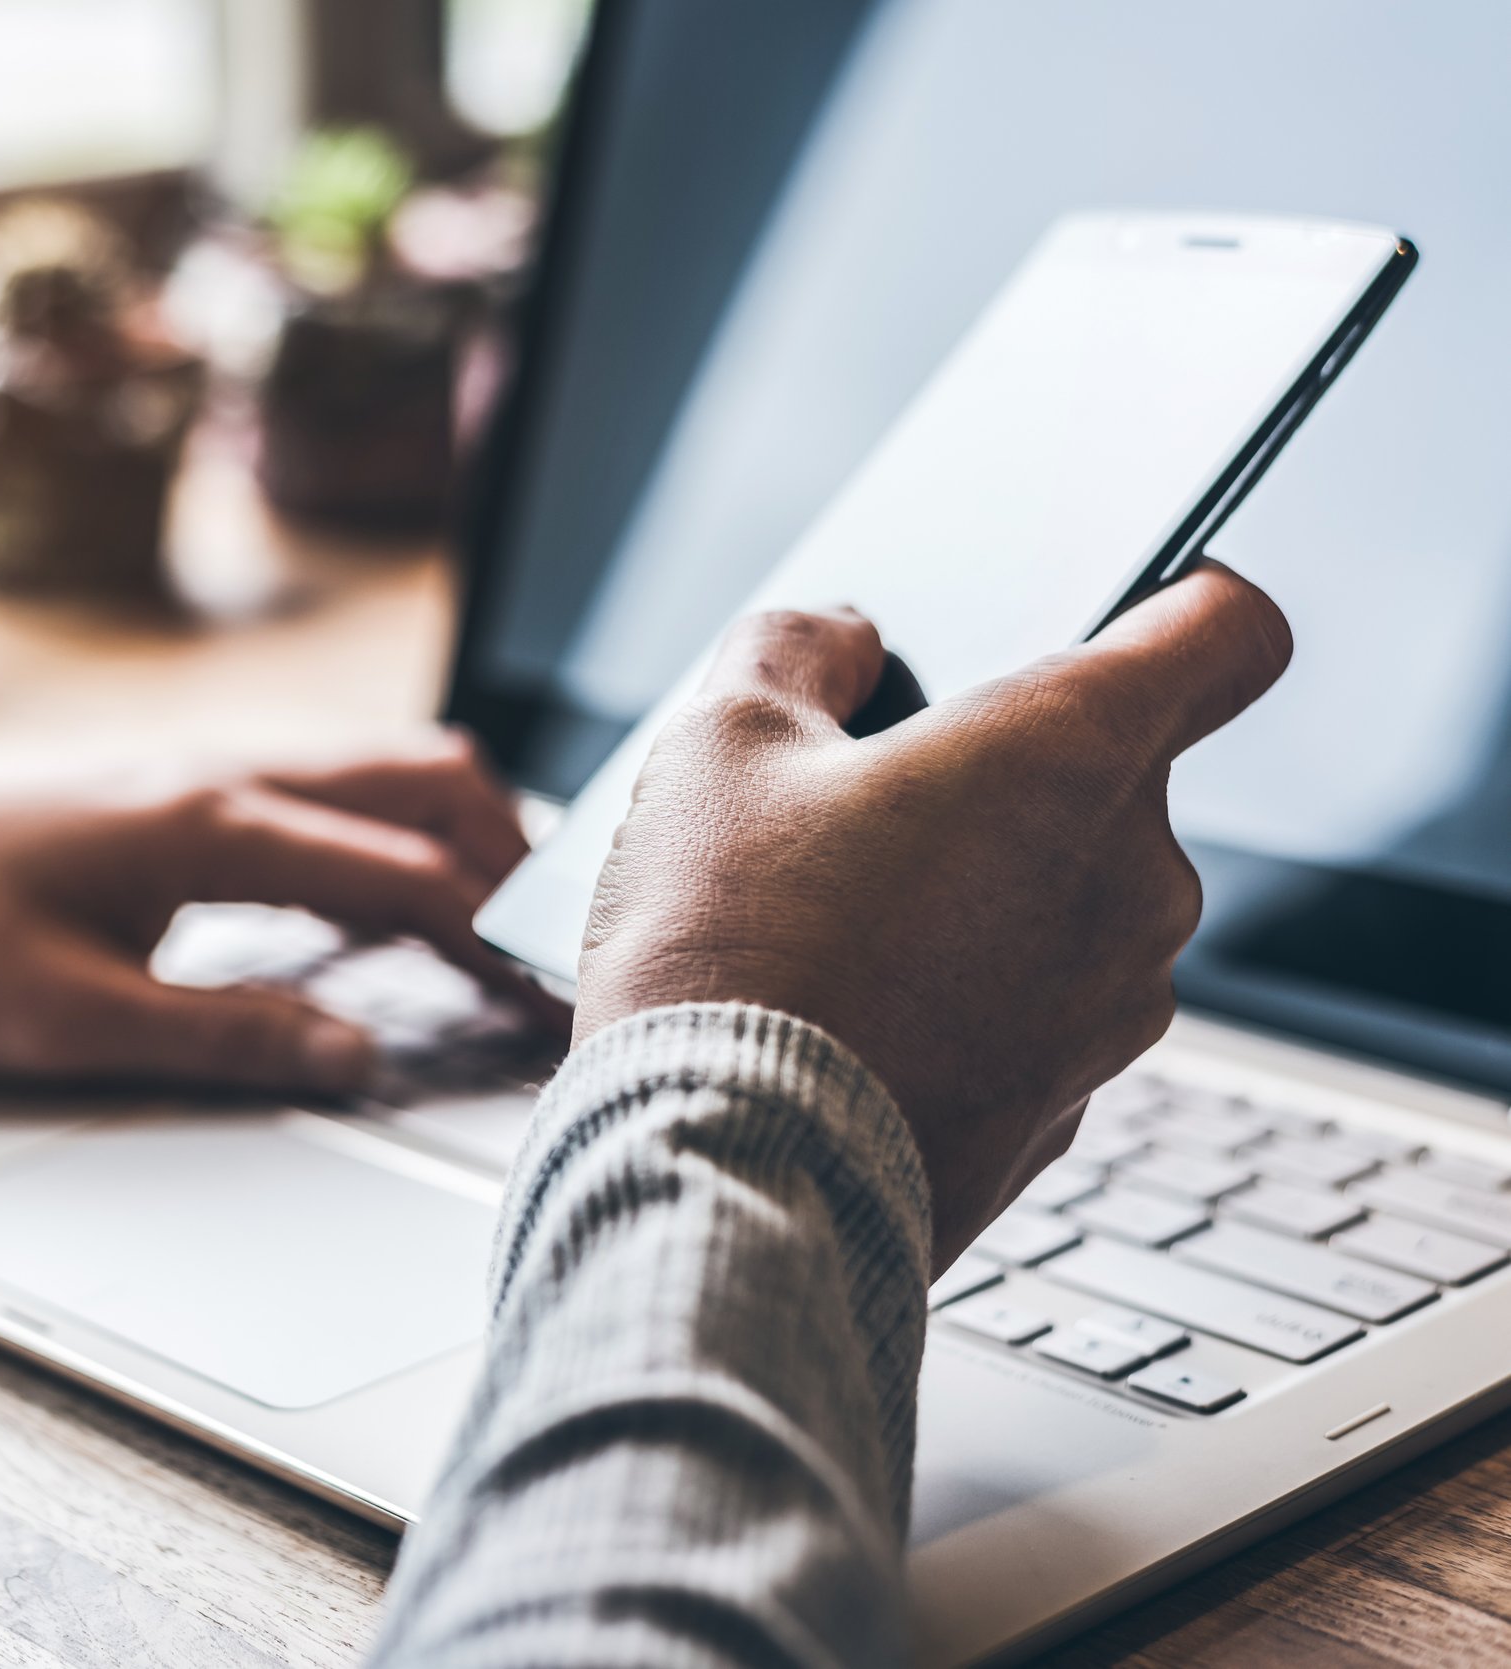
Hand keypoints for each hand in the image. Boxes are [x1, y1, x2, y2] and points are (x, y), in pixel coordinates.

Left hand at [0, 732, 555, 1093]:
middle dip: (512, 862)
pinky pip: (325, 779)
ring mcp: (202, 756)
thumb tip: (357, 1057)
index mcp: (211, 824)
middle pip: (428, 780)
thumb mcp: (64, 1021)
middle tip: (550, 958)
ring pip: (382, 764)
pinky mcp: (174, 773)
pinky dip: (390, 825)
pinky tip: (380, 896)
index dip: (501, 942)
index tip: (562, 1005)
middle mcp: (224, 767)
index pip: (410, 873)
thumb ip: (223, 1039)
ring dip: (457, 832)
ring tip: (495, 928)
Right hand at [578, 560, 1291, 1271]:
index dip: (1178, 604)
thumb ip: (797, 647)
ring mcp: (1115, 1008)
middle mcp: (1135, 879)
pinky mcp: (1068, 1109)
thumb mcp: (719, 741)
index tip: (1116, 622)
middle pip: (1114, 777)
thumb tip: (842, 642)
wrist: (726, 1177)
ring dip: (982, 892)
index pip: (1228, 631)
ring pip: (1069, 902)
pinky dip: (968, 998)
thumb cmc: (728, 951)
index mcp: (1072, 752)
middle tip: (864, 805)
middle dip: (1003, 776)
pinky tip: (853, 1013)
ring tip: (840, 924)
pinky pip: (1036, 1011)